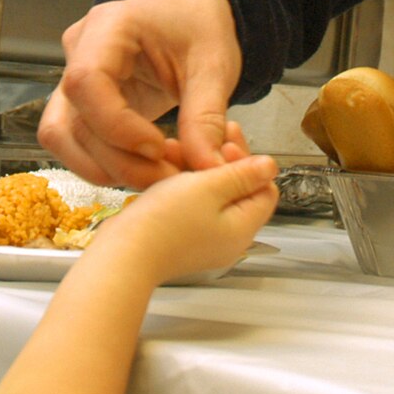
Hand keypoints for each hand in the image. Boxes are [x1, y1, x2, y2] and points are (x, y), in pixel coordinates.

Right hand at [39, 0, 242, 187]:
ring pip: (62, 138)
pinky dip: (104, 165)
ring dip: (105, 169)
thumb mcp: (214, 65)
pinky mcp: (78, 104)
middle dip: (118, 160)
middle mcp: (78, 50)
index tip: (159, 148)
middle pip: (70, 120)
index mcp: (109, 26)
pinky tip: (144, 167)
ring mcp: (71, 78)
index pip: (86, 81)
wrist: (191, 19)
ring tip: (156, 175)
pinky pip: (73, 143)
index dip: (116, 125)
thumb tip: (207, 169)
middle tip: (168, 175)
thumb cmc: (200, 29)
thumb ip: (207, 117)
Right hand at [87, 153, 279, 286]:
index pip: (263, 189)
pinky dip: (182, 185)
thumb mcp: (209, 187)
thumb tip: (271, 166)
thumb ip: (242, 175)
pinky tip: (165, 166)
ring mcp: (203, 240)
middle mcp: (228, 238)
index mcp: (242, 228)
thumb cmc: (164, 223)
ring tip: (175, 147)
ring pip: (211, 195)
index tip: (226, 140)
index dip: (249, 161)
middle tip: (204, 137)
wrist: (122, 256)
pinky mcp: (181, 238)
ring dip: (197, 168)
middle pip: (237, 191)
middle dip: (220, 160)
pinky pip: (191, 205)